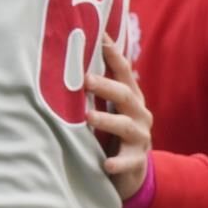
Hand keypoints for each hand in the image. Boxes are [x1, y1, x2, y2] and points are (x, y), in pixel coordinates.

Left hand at [86, 38, 151, 201]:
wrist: (130, 170)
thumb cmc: (111, 131)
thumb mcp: (108, 107)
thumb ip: (96, 87)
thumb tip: (67, 56)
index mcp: (130, 96)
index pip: (123, 71)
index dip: (113, 54)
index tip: (100, 37)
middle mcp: (138, 113)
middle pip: (124, 95)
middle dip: (106, 86)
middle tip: (85, 80)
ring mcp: (140, 136)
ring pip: (125, 126)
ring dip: (106, 120)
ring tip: (88, 117)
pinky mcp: (136, 160)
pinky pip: (127, 161)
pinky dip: (117, 162)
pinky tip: (106, 164)